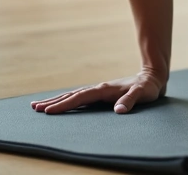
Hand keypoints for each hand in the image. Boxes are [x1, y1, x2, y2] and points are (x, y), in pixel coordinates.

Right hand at [30, 71, 165, 114]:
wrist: (153, 76)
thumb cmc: (148, 87)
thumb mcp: (142, 94)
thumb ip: (130, 101)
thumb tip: (118, 110)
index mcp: (104, 89)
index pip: (79, 98)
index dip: (64, 105)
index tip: (48, 111)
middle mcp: (98, 88)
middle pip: (71, 95)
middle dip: (53, 102)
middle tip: (34, 108)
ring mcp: (99, 90)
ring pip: (73, 95)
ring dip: (57, 100)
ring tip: (39, 105)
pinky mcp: (102, 93)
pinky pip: (80, 97)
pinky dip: (68, 100)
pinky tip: (62, 104)